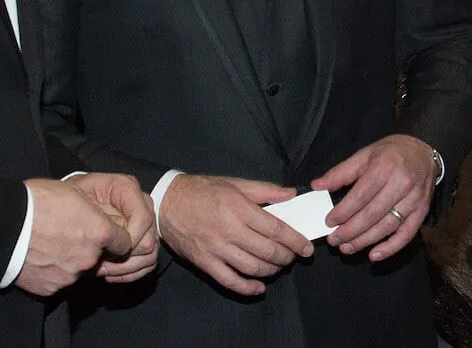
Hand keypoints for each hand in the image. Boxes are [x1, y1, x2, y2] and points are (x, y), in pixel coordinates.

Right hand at [15, 179, 133, 296]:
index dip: (114, 237)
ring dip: (69, 259)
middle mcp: (89, 256)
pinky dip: (52, 271)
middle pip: (99, 257)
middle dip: (87, 248)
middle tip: (66, 234)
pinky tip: (39, 257)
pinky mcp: (51, 288)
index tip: (104, 234)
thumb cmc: (36, 202)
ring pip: (78, 269)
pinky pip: (58, 280)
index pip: (124, 243)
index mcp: (99, 232)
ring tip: (48, 244)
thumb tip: (104, 217)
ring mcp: (71, 275)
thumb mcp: (74, 192)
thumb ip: (95, 212)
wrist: (3, 225)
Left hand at [65, 172, 158, 282]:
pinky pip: (147, 265)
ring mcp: (144, 224)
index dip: (129, 239)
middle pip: (148, 242)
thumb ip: (97, 214)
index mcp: (127, 188)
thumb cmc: (70, 198)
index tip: (108, 250)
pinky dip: (128, 273)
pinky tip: (109, 271)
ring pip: (149, 257)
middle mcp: (141, 204)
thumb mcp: (76, 197)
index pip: (143, 219)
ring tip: (102, 268)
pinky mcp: (143, 240)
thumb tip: (114, 238)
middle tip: (99, 262)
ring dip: (124, 268)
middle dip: (123, 258)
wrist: (66, 204)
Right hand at [158, 174, 311, 296]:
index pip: (275, 229)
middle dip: (286, 257)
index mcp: (237, 207)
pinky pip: (230, 281)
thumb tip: (291, 194)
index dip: (294, 240)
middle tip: (293, 256)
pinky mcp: (205, 263)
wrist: (165, 203)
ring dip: (271, 271)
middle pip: (267, 251)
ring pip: (252, 268)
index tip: (306, 247)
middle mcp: (228, 230)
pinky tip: (260, 287)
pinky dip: (248, 288)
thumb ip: (265, 190)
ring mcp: (216, 249)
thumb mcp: (234, 183)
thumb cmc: (201, 190)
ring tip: (278, 266)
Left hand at [313, 134, 433, 261]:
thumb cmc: (391, 153)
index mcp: (384, 167)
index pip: (360, 196)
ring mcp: (413, 200)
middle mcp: (401, 184)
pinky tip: (374, 255)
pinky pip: (406, 234)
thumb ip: (341, 172)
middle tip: (334, 240)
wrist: (423, 152)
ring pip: (386, 227)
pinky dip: (390, 248)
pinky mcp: (422, 212)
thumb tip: (317, 185)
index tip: (329, 222)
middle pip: (371, 215)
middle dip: (350, 231)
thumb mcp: (364, 155)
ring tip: (347, 248)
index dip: (343, 212)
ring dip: (364, 241)